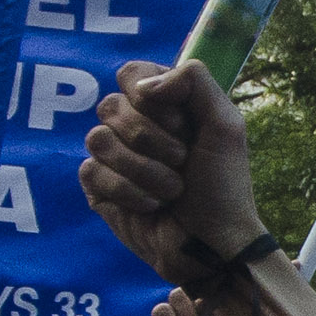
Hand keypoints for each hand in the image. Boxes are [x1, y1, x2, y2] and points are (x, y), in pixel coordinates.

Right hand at [82, 63, 266, 282]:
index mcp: (163, 104)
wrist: (212, 243)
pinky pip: (91, 172)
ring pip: (98, 139)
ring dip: (144, 169)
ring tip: (172, 189)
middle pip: (112, 106)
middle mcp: (133, 125)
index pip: (131, 73)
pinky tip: (152, 205)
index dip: (152, 98)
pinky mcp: (98, 187)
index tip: (181, 124)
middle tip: (182, 162)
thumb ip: (194, 79)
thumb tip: (141, 85)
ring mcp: (113, 156)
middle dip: (153, 139)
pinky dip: (129, 191)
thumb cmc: (223, 186)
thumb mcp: (225, 124)